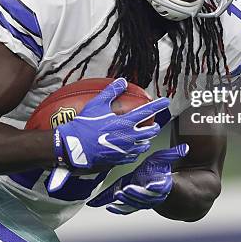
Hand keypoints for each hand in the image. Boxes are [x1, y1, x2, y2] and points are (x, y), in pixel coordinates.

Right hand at [47, 78, 168, 191]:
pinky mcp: (119, 159)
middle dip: (154, 127)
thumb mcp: (97, 104)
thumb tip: (122, 81)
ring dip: (146, 139)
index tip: (166, 101)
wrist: (74, 147)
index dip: (158, 105)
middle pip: (150, 131)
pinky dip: (136, 151)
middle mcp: (129, 136)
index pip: (147, 111)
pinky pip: (134, 156)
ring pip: (144, 145)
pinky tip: (132, 148)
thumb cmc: (84, 125)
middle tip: (153, 124)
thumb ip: (111, 92)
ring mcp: (125, 150)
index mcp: (125, 122)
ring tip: (144, 137)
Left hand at [86, 143, 188, 214]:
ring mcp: (141, 201)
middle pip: (144, 197)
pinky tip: (109, 206)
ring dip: (125, 201)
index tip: (150, 185)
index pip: (159, 187)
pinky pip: (125, 208)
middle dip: (135, 194)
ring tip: (117, 195)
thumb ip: (174, 154)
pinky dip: (117, 208)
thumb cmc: (159, 171)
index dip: (155, 187)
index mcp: (161, 185)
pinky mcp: (132, 202)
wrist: (158, 185)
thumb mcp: (165, 160)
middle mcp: (151, 196)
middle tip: (126, 190)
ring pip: (134, 204)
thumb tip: (185, 147)